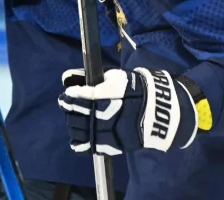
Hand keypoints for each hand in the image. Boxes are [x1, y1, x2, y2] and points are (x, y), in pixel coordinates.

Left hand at [58, 67, 200, 155]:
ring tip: (71, 120)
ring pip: (82, 131)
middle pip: (78, 114)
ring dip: (72, 125)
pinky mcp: (113, 144)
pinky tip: (75, 141)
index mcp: (106, 95)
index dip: (71, 96)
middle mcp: (105, 114)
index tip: (66, 95)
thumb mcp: (114, 77)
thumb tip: (67, 77)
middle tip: (66, 105)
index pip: (81, 96)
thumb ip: (90, 78)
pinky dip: (81, 143)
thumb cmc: (134, 89)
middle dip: (69, 109)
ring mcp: (108, 131)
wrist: (157, 111)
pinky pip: (92, 146)